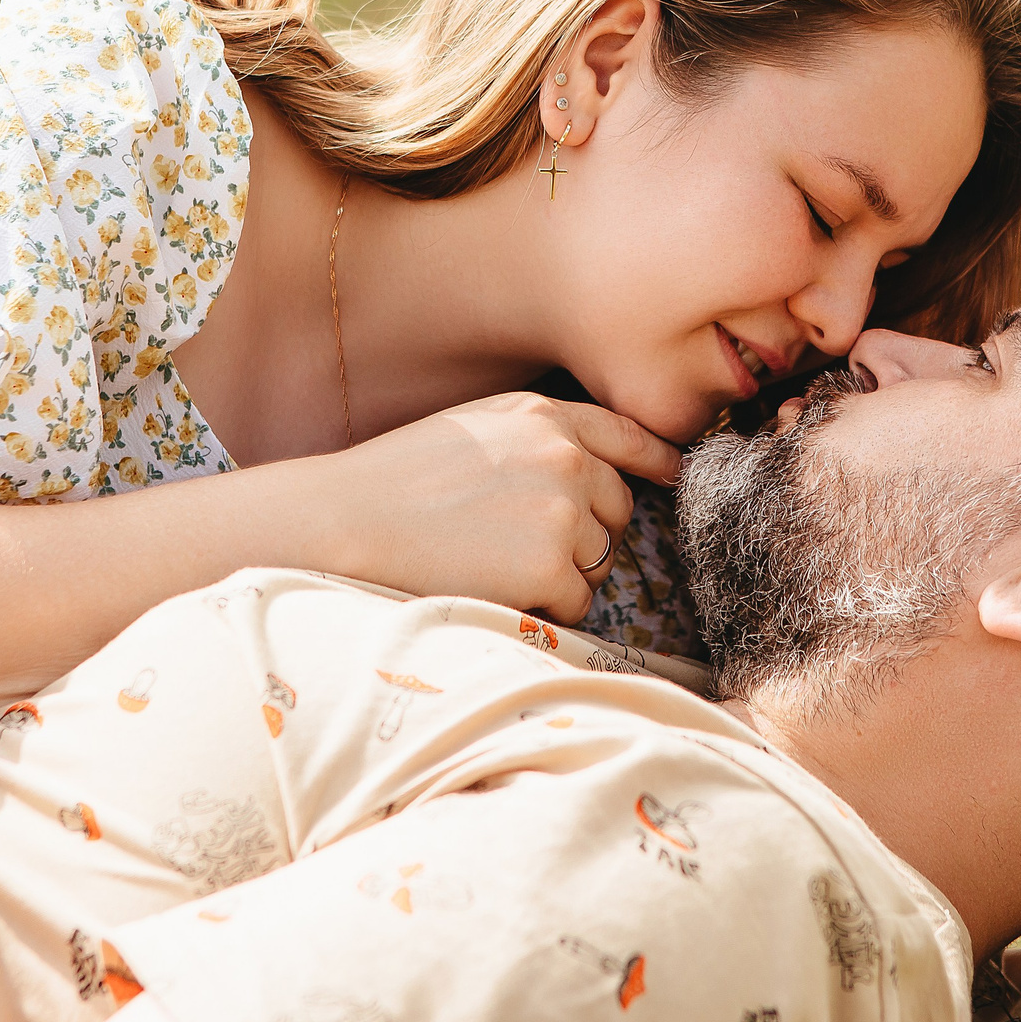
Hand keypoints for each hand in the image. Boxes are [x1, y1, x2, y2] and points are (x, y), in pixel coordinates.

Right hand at [311, 392, 682, 622]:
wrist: (347, 521)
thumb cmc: (395, 483)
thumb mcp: (473, 432)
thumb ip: (535, 442)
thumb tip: (587, 476)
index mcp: (542, 415)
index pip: (625, 434)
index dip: (655, 459)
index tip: (673, 475)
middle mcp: (565, 454)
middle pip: (618, 509)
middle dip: (585, 534)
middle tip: (517, 546)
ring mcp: (563, 507)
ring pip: (598, 560)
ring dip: (559, 574)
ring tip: (491, 562)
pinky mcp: (552, 561)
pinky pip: (575, 601)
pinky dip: (542, 606)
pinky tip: (492, 586)